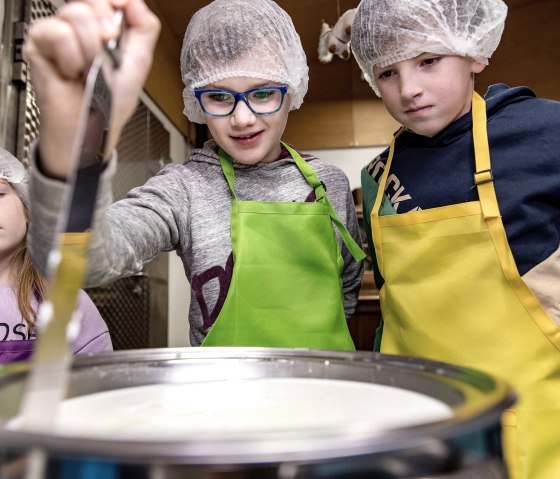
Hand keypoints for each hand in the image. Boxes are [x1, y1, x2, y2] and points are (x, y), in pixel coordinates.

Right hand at [24, 0, 160, 178]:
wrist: (94, 125)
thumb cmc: (112, 101)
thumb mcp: (139, 63)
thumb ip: (144, 29)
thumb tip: (135, 2)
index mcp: (103, 26)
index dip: (116, 5)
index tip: (119, 29)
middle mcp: (80, 26)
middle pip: (92, 1)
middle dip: (106, 31)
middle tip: (106, 55)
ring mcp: (58, 32)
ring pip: (76, 14)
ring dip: (90, 51)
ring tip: (88, 70)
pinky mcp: (39, 43)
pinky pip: (59, 33)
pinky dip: (71, 58)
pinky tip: (71, 72)